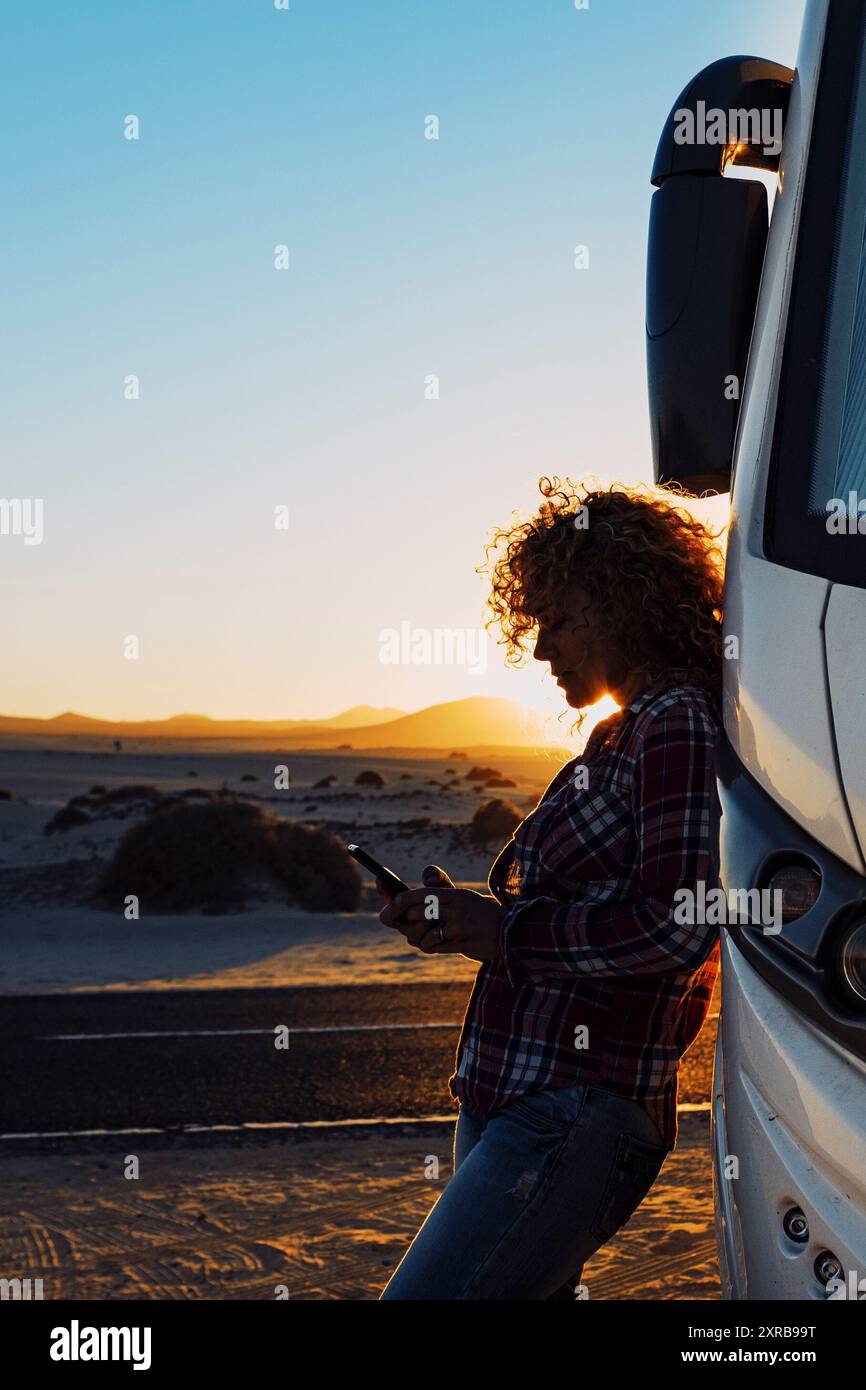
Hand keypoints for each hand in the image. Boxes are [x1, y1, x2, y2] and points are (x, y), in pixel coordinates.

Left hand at [379, 864, 504, 962]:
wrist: (511, 932)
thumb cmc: (481, 914)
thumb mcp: (463, 898)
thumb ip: (438, 892)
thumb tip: (405, 895)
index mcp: (456, 894)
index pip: (422, 894)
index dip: (403, 899)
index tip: (391, 904)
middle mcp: (457, 908)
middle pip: (418, 914)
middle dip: (407, 921)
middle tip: (406, 923)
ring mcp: (460, 927)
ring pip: (424, 934)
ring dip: (420, 938)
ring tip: (424, 936)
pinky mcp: (463, 944)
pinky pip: (435, 947)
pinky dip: (430, 946)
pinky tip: (433, 944)